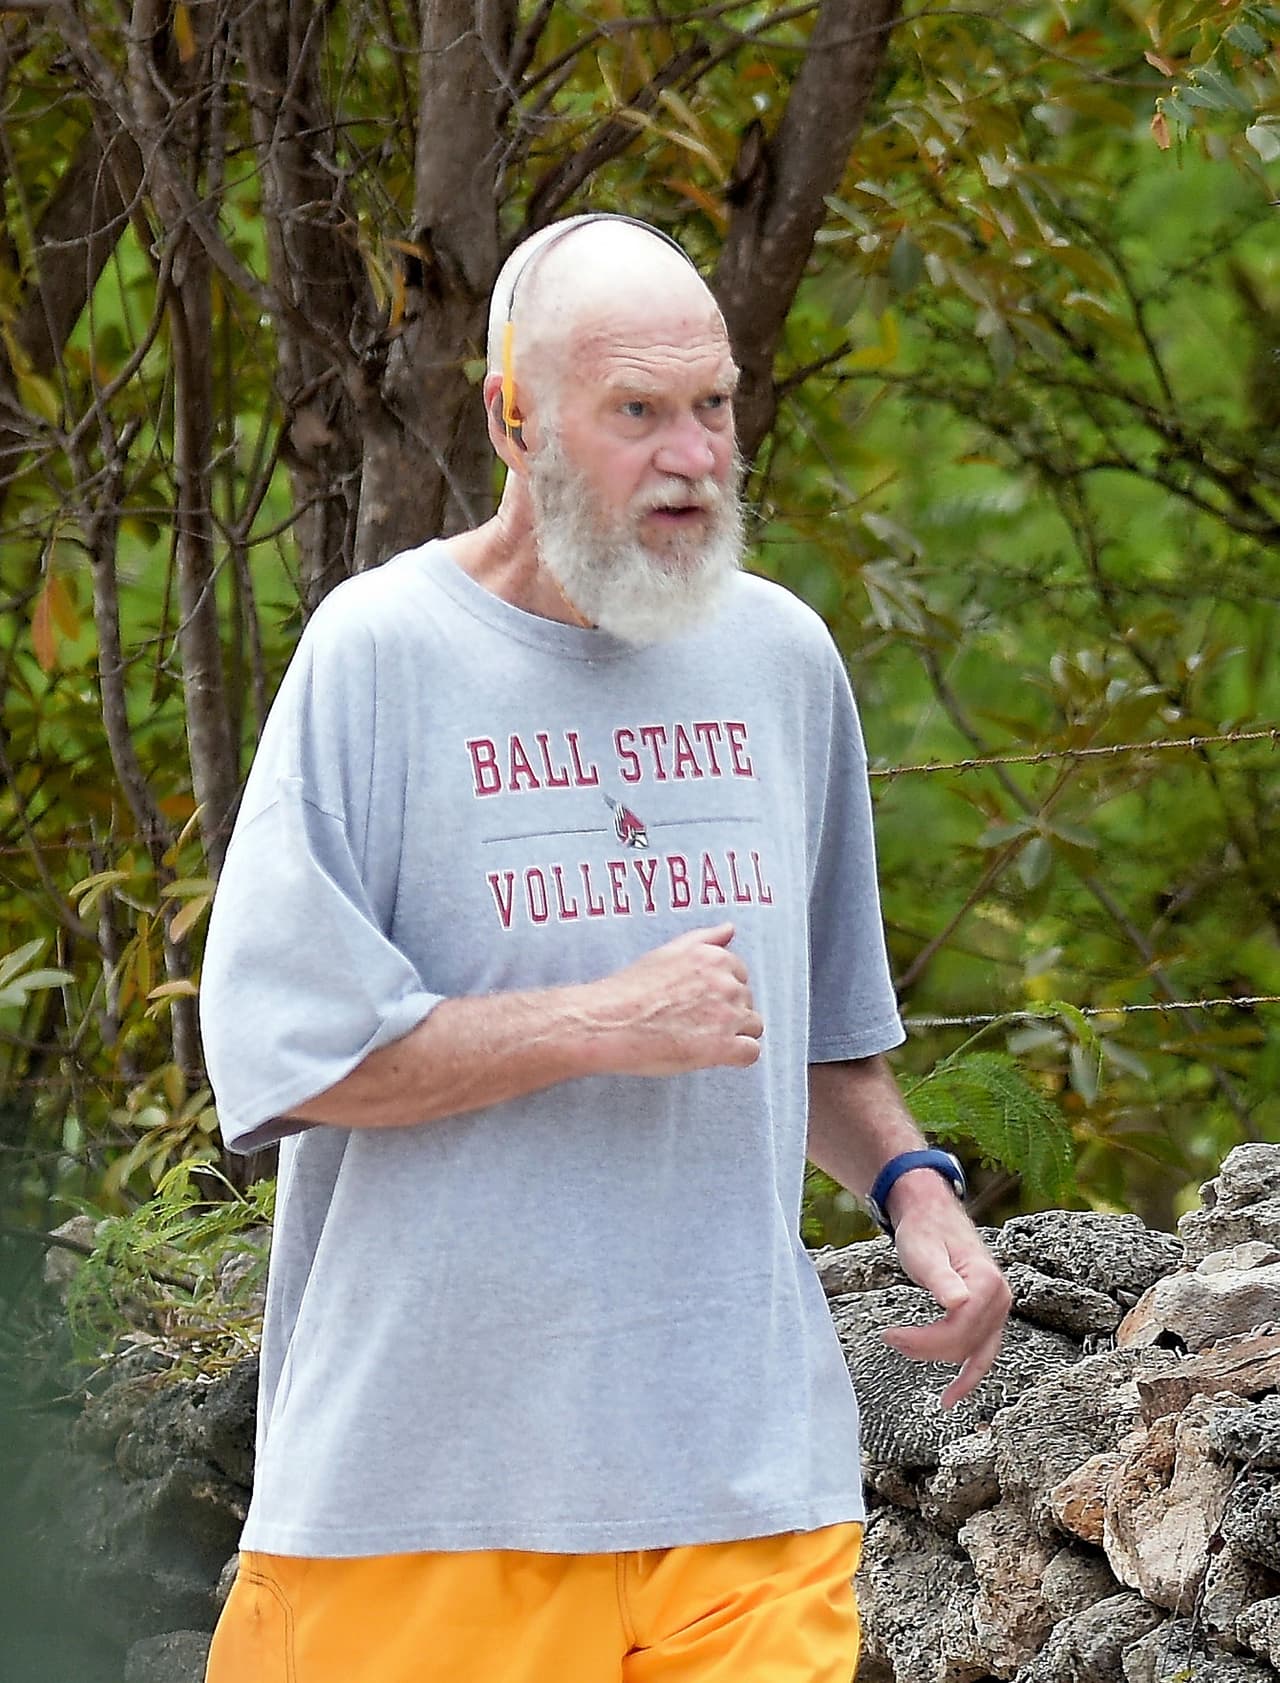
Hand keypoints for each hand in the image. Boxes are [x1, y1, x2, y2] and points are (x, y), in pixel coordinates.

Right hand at [590, 922, 762, 1075]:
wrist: (609, 1022)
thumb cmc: (631, 989)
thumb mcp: (669, 951)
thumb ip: (705, 939)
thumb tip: (730, 929)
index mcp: (715, 958)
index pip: (741, 976)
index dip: (720, 993)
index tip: (700, 1003)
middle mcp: (727, 983)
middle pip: (747, 1002)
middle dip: (727, 1013)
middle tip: (693, 1022)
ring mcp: (728, 1016)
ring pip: (753, 1027)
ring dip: (733, 1034)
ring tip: (700, 1039)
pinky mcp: (723, 1047)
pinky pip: (750, 1053)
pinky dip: (736, 1056)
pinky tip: (714, 1056)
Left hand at [879, 1181, 1011, 1407]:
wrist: (931, 1214)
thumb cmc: (923, 1229)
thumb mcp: (923, 1251)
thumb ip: (940, 1278)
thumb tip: (958, 1303)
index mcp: (988, 1283)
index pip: (958, 1332)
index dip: (922, 1342)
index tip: (889, 1335)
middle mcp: (1002, 1299)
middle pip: (964, 1345)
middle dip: (925, 1348)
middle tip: (890, 1337)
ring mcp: (999, 1310)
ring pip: (971, 1353)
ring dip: (938, 1356)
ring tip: (904, 1346)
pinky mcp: (990, 1316)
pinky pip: (983, 1353)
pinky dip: (968, 1375)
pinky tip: (952, 1396)